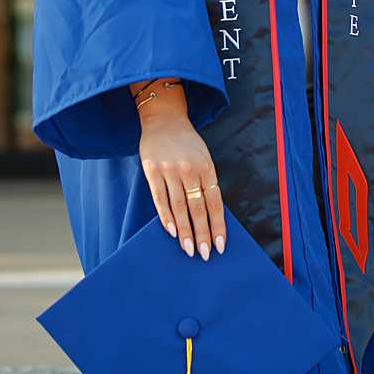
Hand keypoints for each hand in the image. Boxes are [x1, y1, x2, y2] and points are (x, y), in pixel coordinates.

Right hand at [133, 80, 225, 259]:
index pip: (215, 202)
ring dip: (184, 231)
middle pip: (197, 208)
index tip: (220, 245)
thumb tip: (210, 217)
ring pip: (179, 207)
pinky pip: (160, 198)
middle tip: (204, 254)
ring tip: (189, 249)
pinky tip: (171, 231)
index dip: (218, 225)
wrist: (164, 119)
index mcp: (207, 167)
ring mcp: (170, 170)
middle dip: (202, 234)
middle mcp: (189, 169)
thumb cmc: (187, 144)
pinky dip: (166, 216)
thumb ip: (206, 183)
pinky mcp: (152, 171)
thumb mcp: (203, 158)